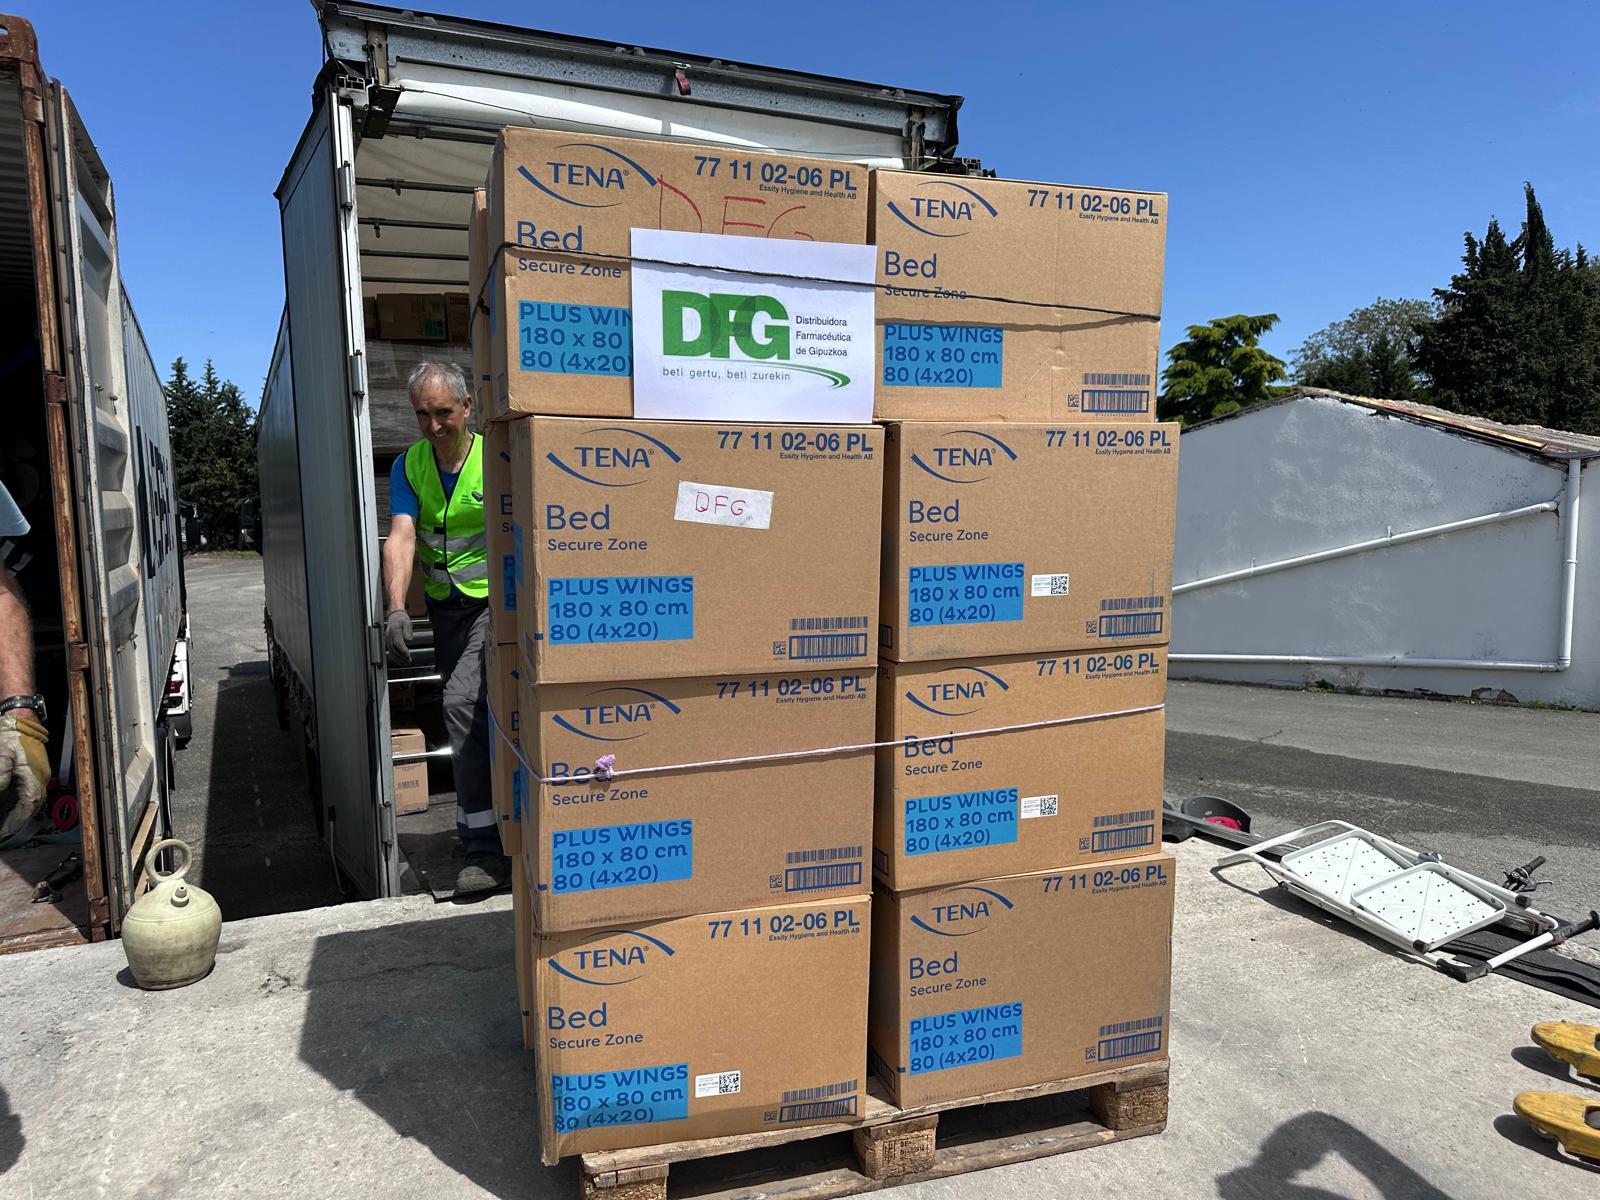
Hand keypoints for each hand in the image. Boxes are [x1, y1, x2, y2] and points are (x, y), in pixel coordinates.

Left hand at [0, 713, 48, 841]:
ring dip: (15, 811)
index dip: (15, 822)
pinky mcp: (32, 770)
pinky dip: (15, 801)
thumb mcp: (2, 758)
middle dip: (15, 819)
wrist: (19, 718)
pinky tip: (5, 804)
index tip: (4, 832)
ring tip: (3, 820)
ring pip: (28, 799)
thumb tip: (0, 793)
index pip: (28, 806)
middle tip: (3, 829)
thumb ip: (1, 779)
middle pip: (30, 806)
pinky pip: (25, 791)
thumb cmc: (11, 735)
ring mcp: (37, 774)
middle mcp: (40, 779)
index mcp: (35, 778)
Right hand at [385, 608, 413, 665]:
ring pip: (392, 651)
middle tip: (408, 661)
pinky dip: (395, 657)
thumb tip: (409, 639)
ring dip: (398, 658)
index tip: (408, 655)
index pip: (397, 643)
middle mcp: (389, 636)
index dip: (402, 650)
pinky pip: (391, 651)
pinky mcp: (388, 641)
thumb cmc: (401, 618)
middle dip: (401, 656)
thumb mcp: (407, 622)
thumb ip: (408, 631)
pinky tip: (400, 660)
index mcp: (394, 631)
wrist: (394, 616)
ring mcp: (387, 639)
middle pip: (394, 649)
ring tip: (405, 663)